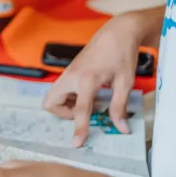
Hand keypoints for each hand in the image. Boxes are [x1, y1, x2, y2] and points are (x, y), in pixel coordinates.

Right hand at [43, 11, 146, 144]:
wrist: (117, 32)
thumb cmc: (122, 55)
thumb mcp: (125, 82)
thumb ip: (119, 106)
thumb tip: (121, 128)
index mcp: (87, 80)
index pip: (80, 110)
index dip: (79, 129)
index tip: (77, 144)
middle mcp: (72, 76)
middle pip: (50, 103)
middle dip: (63, 114)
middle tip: (83, 113)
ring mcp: (68, 72)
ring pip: (53, 96)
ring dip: (66, 105)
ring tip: (88, 103)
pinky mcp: (70, 70)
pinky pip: (61, 89)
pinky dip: (69, 96)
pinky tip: (88, 93)